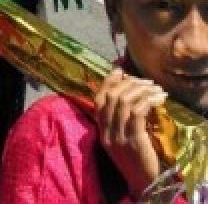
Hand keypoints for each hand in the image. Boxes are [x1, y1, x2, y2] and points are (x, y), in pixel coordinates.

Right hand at [95, 68, 165, 196]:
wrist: (144, 186)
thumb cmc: (139, 163)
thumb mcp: (124, 141)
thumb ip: (122, 123)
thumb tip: (131, 98)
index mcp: (102, 131)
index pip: (98, 100)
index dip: (108, 82)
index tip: (120, 71)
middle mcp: (106, 132)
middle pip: (111, 97)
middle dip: (129, 84)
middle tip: (146, 81)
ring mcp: (118, 137)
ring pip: (123, 102)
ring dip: (141, 90)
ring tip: (156, 88)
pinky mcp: (133, 141)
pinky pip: (137, 113)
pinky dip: (148, 101)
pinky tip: (159, 99)